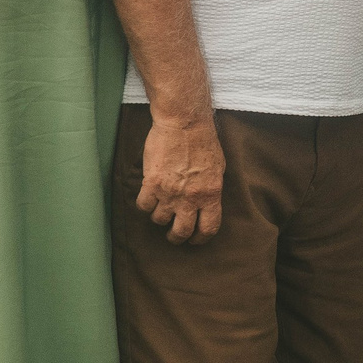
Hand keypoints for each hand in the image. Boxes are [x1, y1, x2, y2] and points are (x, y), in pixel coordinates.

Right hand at [137, 112, 224, 242]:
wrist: (183, 123)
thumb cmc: (203, 141)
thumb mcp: (218, 168)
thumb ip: (211, 189)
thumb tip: (207, 204)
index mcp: (211, 194)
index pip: (208, 228)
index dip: (200, 238)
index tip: (194, 240)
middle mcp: (190, 197)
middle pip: (181, 232)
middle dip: (176, 237)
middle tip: (173, 234)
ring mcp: (170, 192)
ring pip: (159, 220)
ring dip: (159, 216)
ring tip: (161, 207)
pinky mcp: (151, 183)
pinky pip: (143, 206)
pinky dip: (145, 205)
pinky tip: (148, 197)